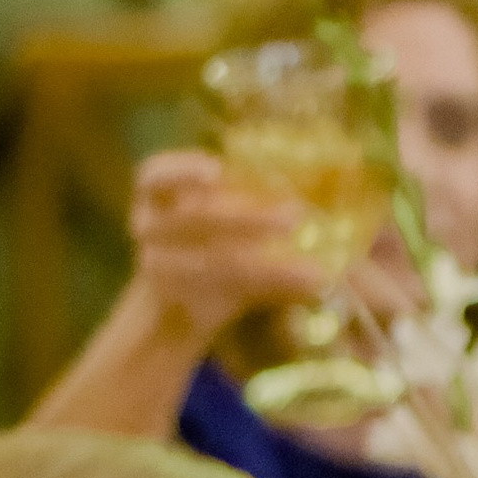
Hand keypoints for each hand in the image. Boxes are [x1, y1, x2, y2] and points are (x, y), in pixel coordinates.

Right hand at [130, 149, 326, 348]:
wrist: (177, 307)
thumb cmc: (209, 241)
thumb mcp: (222, 213)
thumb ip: (253, 194)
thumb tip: (329, 175)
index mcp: (155, 196)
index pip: (153, 176)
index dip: (181, 170)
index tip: (216, 171)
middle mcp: (149, 227)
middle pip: (192, 221)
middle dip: (245, 218)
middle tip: (295, 215)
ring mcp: (160, 266)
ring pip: (214, 262)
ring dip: (266, 262)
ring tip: (313, 265)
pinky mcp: (184, 300)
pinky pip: (230, 290)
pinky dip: (272, 285)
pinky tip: (308, 282)